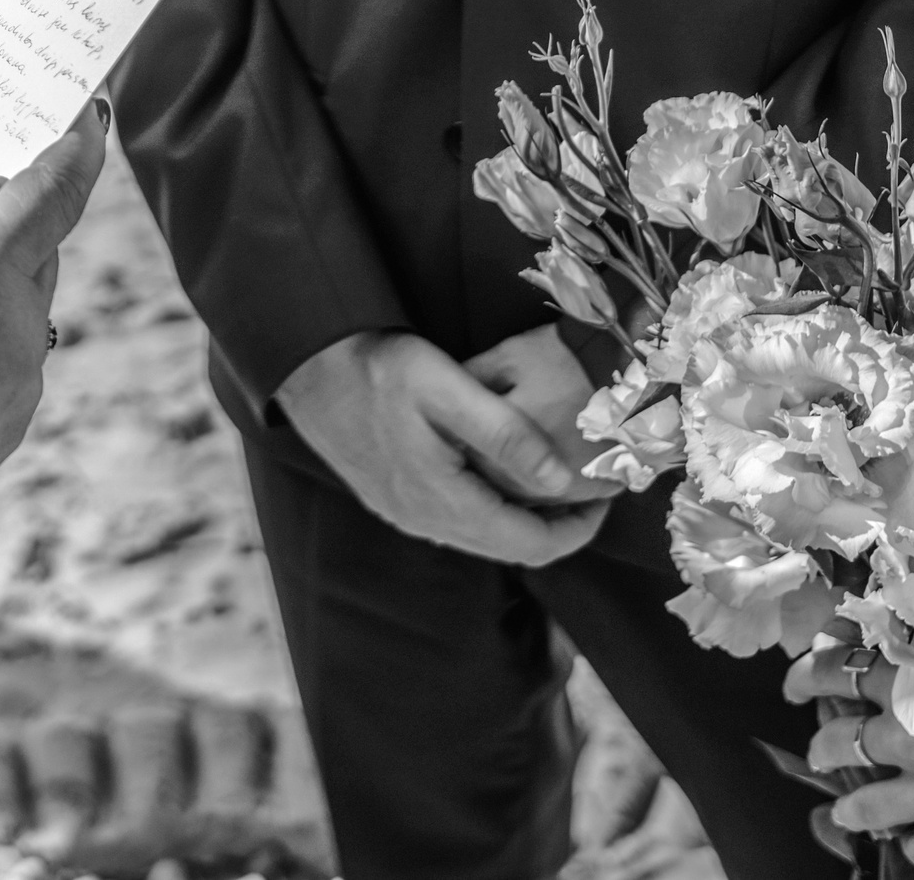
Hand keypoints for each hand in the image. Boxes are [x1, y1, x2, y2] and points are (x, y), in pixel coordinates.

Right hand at [275, 330, 610, 564]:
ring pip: (483, 536)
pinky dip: (492, 506)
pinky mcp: (392, 500)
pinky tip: (500, 470)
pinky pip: (456, 520)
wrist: (306, 366)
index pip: (532, 544)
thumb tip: (562, 481)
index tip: (608, 495)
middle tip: (591, 484)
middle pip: (511, 547)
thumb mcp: (447, 388)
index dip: (581, 529)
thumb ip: (505, 435)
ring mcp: (404, 514)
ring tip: (555, 475)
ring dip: (524, 516)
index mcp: (443, 501)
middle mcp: (423, 520)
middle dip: (558, 523)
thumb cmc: (377, 368)